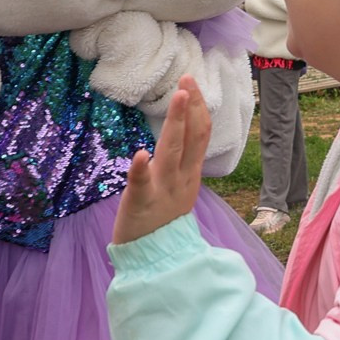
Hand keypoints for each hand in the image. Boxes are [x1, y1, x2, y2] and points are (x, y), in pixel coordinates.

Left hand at [112, 75, 208, 243]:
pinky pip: (142, 184)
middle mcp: (181, 179)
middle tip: (188, 80)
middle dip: (191, 108)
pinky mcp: (141, 203)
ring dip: (176, 123)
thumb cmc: (161, 218)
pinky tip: (139, 153)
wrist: (154, 259)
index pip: (201, 135)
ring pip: (172, 153)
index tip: (192, 83)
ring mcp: (163, 190)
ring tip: (178, 97)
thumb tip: (183, 131)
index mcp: (191, 174)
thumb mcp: (180, 187)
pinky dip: (141, 169)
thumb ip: (182, 161)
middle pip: (192, 139)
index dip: (199, 108)